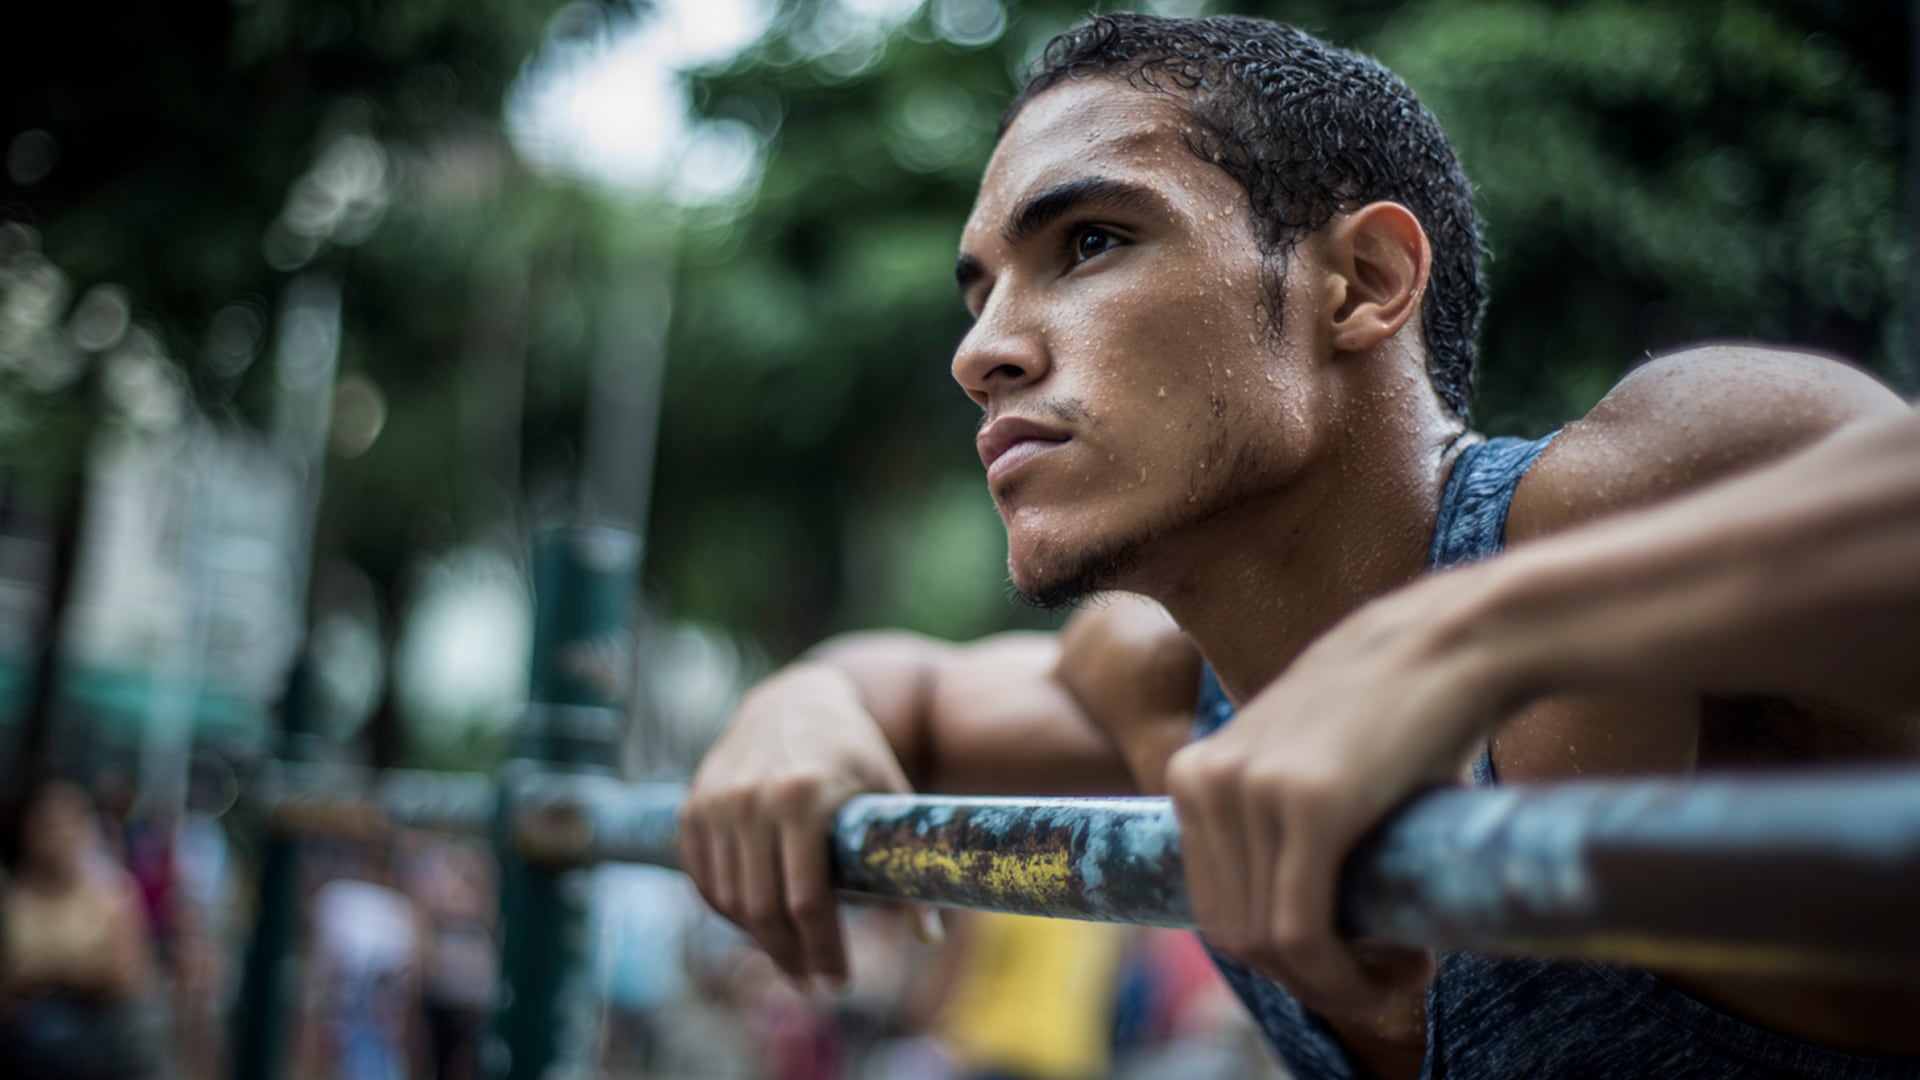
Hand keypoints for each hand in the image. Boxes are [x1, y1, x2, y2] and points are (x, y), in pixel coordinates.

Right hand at [680, 662, 915, 989]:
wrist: (793, 699)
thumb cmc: (852, 750)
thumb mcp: (889, 792)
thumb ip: (907, 860)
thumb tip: (930, 936)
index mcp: (804, 797)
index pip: (807, 901)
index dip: (823, 951)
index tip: (838, 982)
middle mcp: (751, 800)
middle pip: (764, 910)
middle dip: (790, 958)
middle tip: (812, 984)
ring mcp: (715, 803)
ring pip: (729, 901)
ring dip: (758, 941)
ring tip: (789, 957)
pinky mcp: (692, 807)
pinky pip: (702, 880)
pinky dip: (726, 910)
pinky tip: (755, 924)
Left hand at [1164, 573, 1520, 1014]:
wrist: (1454, 640)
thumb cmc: (1399, 712)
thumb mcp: (1308, 763)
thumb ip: (1276, 820)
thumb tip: (1280, 923)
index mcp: (1193, 774)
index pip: (1215, 906)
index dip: (1280, 959)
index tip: (1349, 964)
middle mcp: (1206, 781)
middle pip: (1236, 933)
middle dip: (1311, 979)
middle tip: (1390, 974)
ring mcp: (1252, 790)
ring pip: (1268, 944)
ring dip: (1339, 983)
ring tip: (1409, 965)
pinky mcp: (1309, 804)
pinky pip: (1302, 933)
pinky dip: (1346, 977)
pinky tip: (1408, 966)